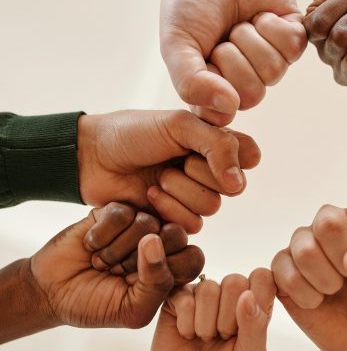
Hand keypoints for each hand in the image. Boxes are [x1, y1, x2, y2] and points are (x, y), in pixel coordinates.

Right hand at [30, 203, 203, 328]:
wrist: (52, 291)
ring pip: (148, 222)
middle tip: (119, 272)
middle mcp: (160, 244)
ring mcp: (138, 225)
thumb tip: (155, 240)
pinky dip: (102, 236)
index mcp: (171, 270)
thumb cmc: (96, 305)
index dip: (169, 269)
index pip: (194, 258)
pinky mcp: (114, 210)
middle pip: (177, 235)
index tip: (140, 285)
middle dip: (142, 259)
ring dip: (117, 250)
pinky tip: (91, 246)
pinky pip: (122, 213)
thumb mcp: (133, 310)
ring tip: (101, 262)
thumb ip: (157, 284)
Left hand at [78, 109, 260, 232]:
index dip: (229, 156)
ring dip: (180, 191)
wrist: (92, 157)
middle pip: (232, 186)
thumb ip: (219, 146)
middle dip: (198, 173)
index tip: (200, 144)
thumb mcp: (179, 126)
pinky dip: (169, 209)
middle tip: (171, 161)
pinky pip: (192, 224)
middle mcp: (209, 170)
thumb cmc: (133, 133)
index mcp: (215, 142)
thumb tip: (238, 183)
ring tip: (156, 178)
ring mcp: (193, 195)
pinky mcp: (176, 219)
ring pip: (212, 206)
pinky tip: (149, 195)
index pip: (249, 156)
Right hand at [146, 269, 274, 350]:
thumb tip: (248, 295)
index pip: (263, 278)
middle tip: (221, 339)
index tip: (245, 330)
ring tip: (204, 339)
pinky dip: (186, 324)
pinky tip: (186, 336)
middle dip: (227, 319)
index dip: (255, 301)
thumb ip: (256, 327)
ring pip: (208, 289)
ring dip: (205, 324)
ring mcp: (202, 295)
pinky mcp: (177, 298)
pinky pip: (184, 297)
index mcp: (254, 305)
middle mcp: (229, 295)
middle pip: (235, 281)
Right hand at [161, 0, 306, 125]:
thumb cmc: (188, 1)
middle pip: (252, 95)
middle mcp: (244, 81)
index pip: (222, 115)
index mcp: (213, 90)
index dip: (212, 88)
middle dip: (232, 59)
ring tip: (238, 23)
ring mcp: (271, 60)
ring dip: (250, 39)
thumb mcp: (176, 44)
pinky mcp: (292, 36)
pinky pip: (292, 47)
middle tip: (221, 36)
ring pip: (273, 71)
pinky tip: (259, 14)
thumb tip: (229, 108)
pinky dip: (271, 26)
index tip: (202, 60)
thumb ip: (190, 83)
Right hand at [272, 197, 346, 350]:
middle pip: (327, 220)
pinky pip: (281, 269)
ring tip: (336, 290)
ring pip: (303, 246)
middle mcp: (333, 223)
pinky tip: (317, 301)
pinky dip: (304, 294)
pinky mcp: (282, 267)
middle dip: (344, 260)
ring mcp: (304, 244)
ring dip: (325, 280)